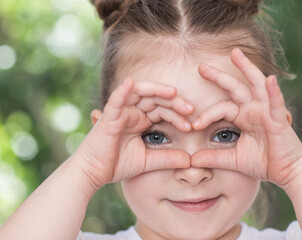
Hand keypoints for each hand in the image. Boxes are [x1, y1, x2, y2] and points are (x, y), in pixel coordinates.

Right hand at [71, 78, 192, 189]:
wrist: (94, 173)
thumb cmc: (117, 164)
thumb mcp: (148, 161)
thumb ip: (168, 159)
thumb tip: (190, 161)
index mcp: (141, 120)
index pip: (163, 109)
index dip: (178, 114)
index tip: (192, 125)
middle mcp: (132, 112)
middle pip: (156, 98)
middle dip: (174, 102)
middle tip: (191, 109)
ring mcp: (120, 112)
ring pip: (139, 92)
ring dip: (156, 90)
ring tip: (173, 93)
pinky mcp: (108, 116)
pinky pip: (115, 99)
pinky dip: (122, 90)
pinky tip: (130, 82)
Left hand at [191, 48, 301, 187]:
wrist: (286, 174)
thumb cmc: (263, 163)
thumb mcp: (233, 159)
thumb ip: (213, 157)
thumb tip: (191, 160)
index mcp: (244, 116)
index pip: (221, 107)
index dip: (207, 115)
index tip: (193, 126)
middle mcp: (255, 109)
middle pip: (235, 87)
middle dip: (219, 76)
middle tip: (201, 66)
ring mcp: (268, 111)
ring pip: (256, 85)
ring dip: (247, 68)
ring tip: (235, 53)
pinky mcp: (280, 120)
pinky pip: (276, 104)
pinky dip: (274, 92)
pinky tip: (270, 80)